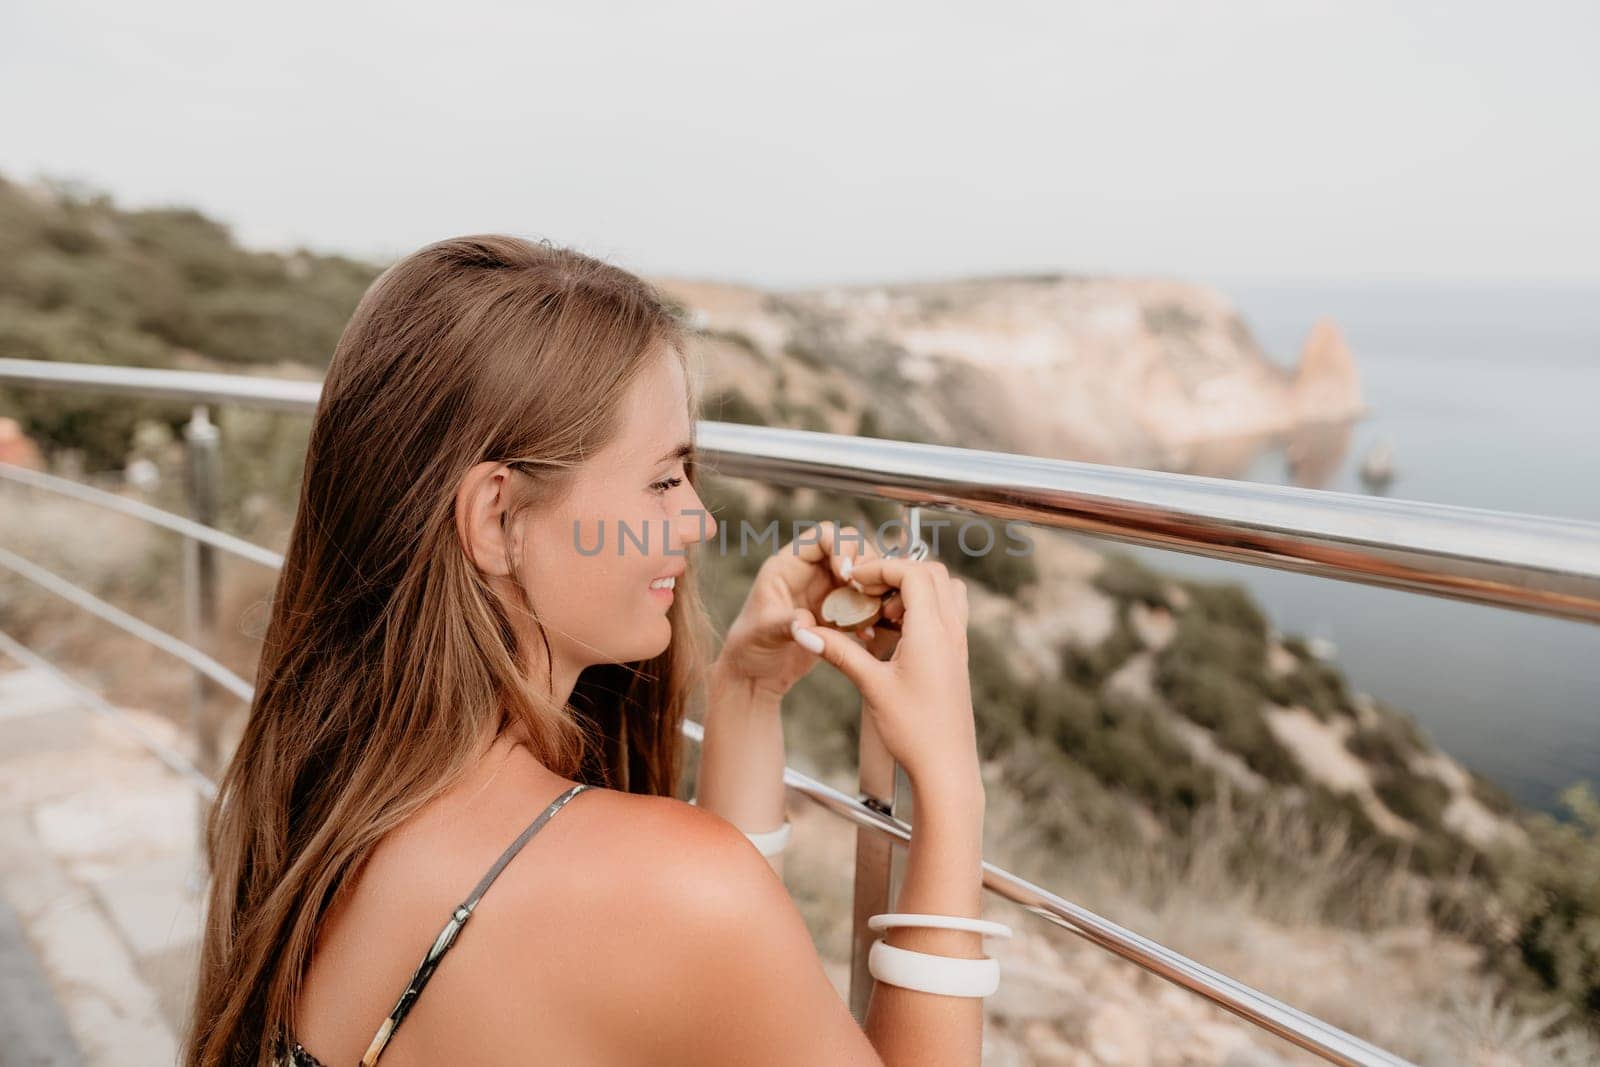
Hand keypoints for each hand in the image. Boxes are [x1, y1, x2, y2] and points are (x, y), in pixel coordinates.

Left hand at [716, 522, 883, 701]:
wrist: (756, 676)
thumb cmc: (750, 647)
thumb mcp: (764, 631)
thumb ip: (787, 622)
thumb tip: (807, 620)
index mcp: (790, 564)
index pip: (823, 536)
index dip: (842, 547)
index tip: (848, 575)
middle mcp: (812, 572)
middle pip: (852, 549)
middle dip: (866, 565)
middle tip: (868, 592)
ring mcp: (827, 592)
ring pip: (863, 575)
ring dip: (874, 590)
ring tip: (873, 613)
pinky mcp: (839, 614)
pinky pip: (865, 604)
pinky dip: (872, 614)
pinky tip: (868, 634)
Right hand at [791, 556, 977, 790]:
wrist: (946, 767)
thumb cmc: (914, 730)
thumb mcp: (871, 686)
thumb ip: (840, 652)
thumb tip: (806, 630)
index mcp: (932, 631)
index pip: (913, 572)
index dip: (881, 567)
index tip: (854, 580)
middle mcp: (951, 630)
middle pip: (931, 573)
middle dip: (896, 572)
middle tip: (866, 592)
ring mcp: (958, 642)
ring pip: (944, 590)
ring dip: (913, 588)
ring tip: (882, 612)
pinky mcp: (956, 656)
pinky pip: (946, 613)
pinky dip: (922, 607)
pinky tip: (896, 632)